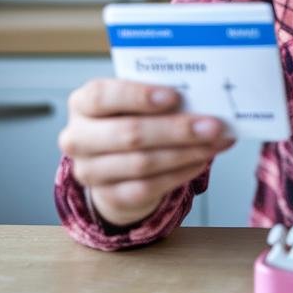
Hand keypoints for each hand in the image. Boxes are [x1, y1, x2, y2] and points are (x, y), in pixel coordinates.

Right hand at [58, 79, 233, 226]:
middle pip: (129, 134)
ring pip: (142, 163)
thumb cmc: (129, 120)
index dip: (138, 96)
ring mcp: (90, 171)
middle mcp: (78, 138)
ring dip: (186, 152)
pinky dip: (180, 173)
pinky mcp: (108, 197)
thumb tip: (200, 98)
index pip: (101, 96)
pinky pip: (148, 187)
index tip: (174, 96)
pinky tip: (200, 161)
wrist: (114, 165)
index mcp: (82, 104)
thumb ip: (156, 97)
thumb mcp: (133, 103)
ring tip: (214, 142)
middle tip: (212, 125)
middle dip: (176, 129)